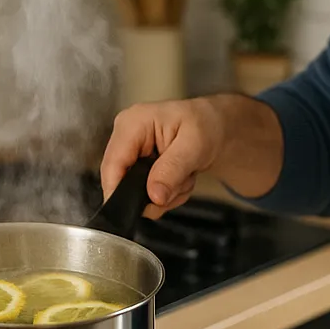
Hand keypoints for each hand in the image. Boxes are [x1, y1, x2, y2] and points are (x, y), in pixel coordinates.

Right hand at [101, 94, 282, 216]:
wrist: (216, 128)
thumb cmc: (206, 125)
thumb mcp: (195, 145)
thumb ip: (172, 170)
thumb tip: (153, 196)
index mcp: (132, 123)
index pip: (113, 165)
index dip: (122, 192)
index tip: (147, 206)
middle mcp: (125, 138)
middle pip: (122, 184)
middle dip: (155, 192)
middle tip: (182, 182)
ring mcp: (131, 154)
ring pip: (136, 194)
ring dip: (166, 195)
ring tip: (184, 176)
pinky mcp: (137, 167)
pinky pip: (145, 194)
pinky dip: (166, 194)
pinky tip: (180, 178)